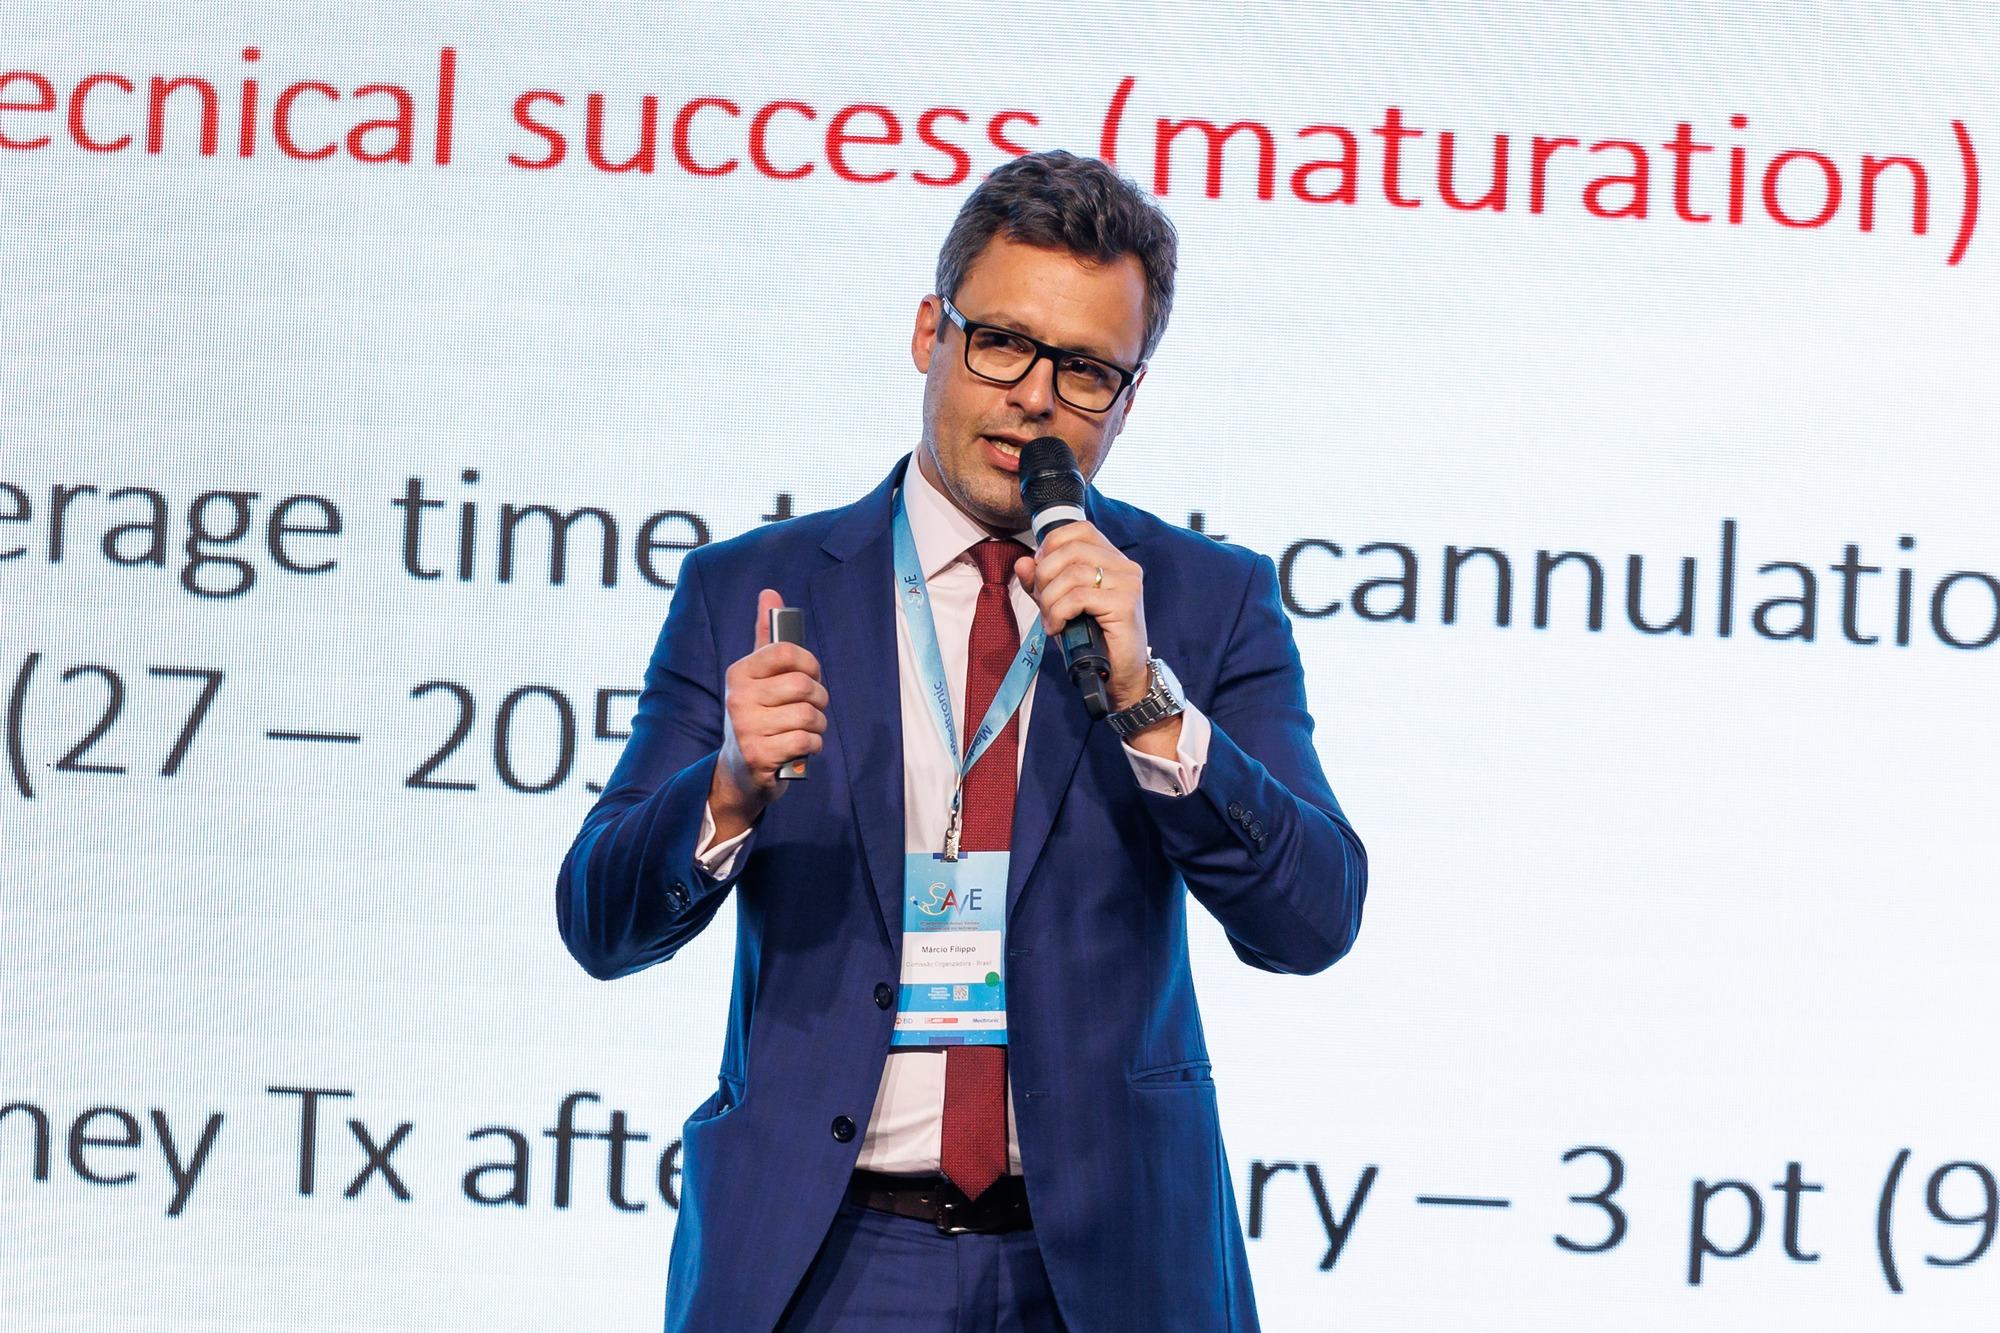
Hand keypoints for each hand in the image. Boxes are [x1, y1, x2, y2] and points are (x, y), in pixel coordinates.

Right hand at [709, 588, 827, 840]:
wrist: (738, 773)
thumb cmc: (756, 717)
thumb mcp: (756, 677)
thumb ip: (765, 637)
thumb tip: (770, 593)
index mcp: (739, 673)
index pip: (787, 652)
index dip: (810, 664)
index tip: (810, 676)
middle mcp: (738, 698)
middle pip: (804, 686)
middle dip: (819, 699)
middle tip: (812, 708)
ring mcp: (746, 729)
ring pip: (809, 715)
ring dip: (817, 726)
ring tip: (805, 730)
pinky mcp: (758, 756)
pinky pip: (806, 741)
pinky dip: (813, 746)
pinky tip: (802, 748)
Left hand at [1015, 522, 1152, 711]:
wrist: (1119, 673)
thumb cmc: (1092, 638)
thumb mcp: (1060, 604)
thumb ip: (1041, 583)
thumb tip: (1023, 562)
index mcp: (1112, 558)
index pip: (1079, 530)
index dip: (1051, 546)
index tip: (1041, 573)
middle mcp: (1123, 565)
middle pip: (1070, 550)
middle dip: (1045, 576)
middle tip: (1043, 602)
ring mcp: (1127, 583)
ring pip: (1071, 575)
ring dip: (1050, 600)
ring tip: (1050, 619)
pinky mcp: (1124, 603)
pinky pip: (1078, 598)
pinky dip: (1059, 612)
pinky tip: (1058, 627)